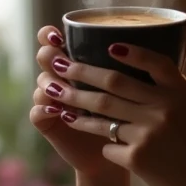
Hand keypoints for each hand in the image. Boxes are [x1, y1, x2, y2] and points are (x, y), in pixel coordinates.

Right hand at [30, 26, 124, 181]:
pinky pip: (37, 112)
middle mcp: (64, 77)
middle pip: (46, 57)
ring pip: (41, 82)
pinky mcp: (48, 122)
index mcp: (80, 62)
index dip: (50, 34)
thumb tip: (149, 40)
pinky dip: (46, 109)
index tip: (60, 35)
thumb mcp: (136, 90)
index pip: (57, 40)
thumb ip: (133, 67)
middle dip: (50, 55)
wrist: (125, 151)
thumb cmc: (136, 116)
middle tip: (61, 60)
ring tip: (62, 88)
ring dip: (49, 83)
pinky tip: (60, 112)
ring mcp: (54, 99)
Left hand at [35, 39, 185, 185]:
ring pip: (102, 114)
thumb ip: (173, 92)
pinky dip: (103, 143)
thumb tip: (146, 71)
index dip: (131, 52)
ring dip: (75, 105)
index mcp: (182, 94)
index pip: (155, 62)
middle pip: (113, 83)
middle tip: (58, 64)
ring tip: (56, 99)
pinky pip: (109, 145)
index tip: (110, 45)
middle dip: (80, 72)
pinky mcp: (138, 158)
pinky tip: (96, 144)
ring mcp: (149, 133)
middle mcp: (164, 109)